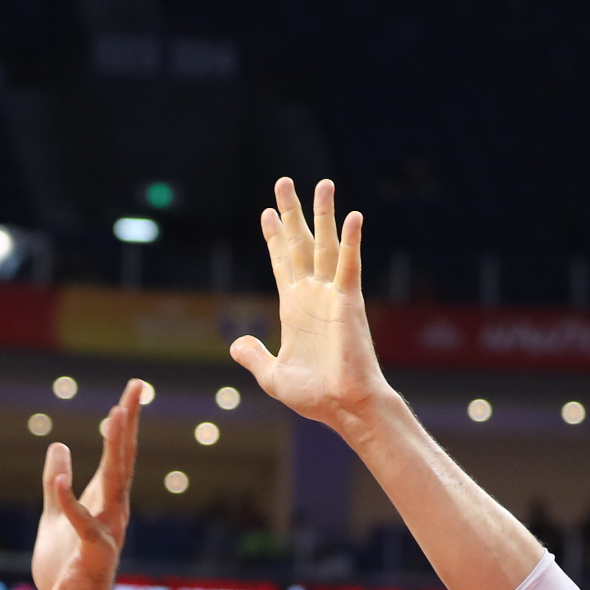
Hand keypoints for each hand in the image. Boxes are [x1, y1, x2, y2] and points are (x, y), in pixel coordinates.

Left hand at [32, 379, 142, 589]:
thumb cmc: (66, 570)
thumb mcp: (54, 517)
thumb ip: (56, 482)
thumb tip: (59, 445)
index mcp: (104, 500)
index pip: (118, 455)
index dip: (124, 422)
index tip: (133, 390)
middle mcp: (112, 511)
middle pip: (123, 459)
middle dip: (128, 423)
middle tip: (137, 388)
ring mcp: (106, 530)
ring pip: (113, 483)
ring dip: (116, 449)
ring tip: (118, 415)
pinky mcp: (92, 553)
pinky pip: (81, 523)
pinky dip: (69, 502)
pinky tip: (60, 480)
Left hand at [229, 178, 394, 435]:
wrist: (343, 407)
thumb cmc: (315, 397)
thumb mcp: (272, 376)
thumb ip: (254, 357)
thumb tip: (236, 344)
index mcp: (294, 310)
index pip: (282, 263)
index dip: (274, 238)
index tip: (267, 212)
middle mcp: (313, 296)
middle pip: (300, 244)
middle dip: (291, 213)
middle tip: (283, 182)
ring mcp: (332, 296)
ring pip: (326, 246)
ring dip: (324, 214)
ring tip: (322, 183)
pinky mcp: (350, 303)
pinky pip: (350, 266)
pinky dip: (352, 241)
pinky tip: (353, 217)